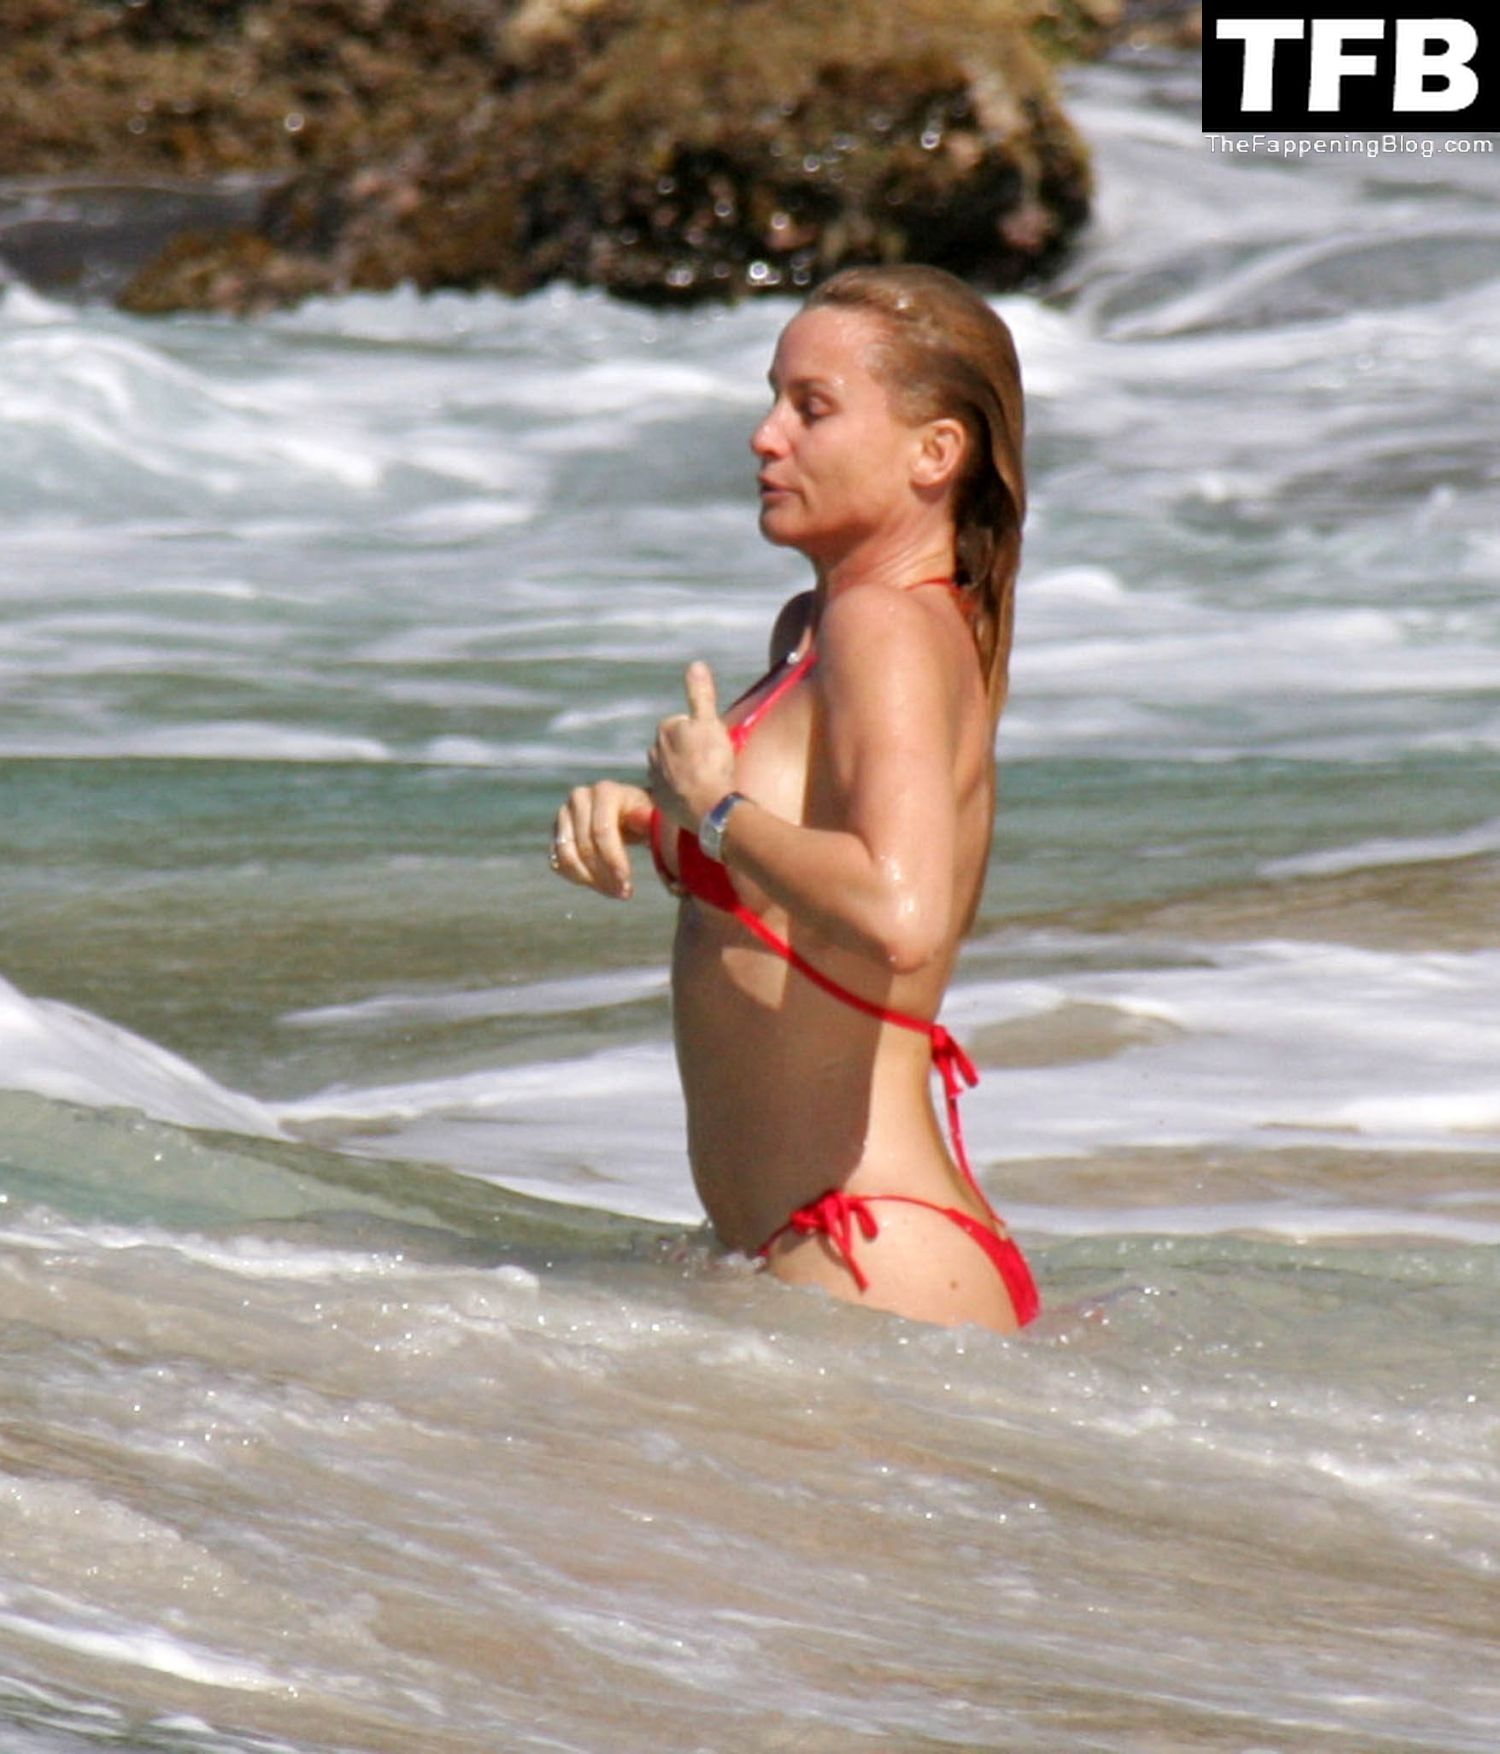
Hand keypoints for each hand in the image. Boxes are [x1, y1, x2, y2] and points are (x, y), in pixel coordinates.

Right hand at [550, 781, 652, 899]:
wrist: (630, 813)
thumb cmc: (645, 816)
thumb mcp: (652, 816)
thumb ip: (649, 818)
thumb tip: (641, 818)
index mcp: (605, 792)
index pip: (602, 831)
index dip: (613, 861)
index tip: (627, 885)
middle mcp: (580, 798)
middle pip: (584, 847)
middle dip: (604, 876)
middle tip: (624, 893)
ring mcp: (564, 814)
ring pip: (567, 856)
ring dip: (590, 880)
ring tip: (613, 891)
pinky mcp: (556, 832)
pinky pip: (558, 862)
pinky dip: (577, 878)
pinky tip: (600, 884)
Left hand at [648, 661, 735, 831]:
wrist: (709, 807)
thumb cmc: (712, 762)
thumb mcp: (710, 722)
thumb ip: (701, 694)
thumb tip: (696, 665)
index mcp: (665, 730)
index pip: (684, 724)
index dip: (701, 733)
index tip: (713, 746)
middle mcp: (654, 753)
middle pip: (677, 746)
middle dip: (690, 752)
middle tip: (711, 763)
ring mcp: (655, 778)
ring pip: (672, 768)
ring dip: (685, 772)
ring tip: (705, 782)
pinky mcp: (660, 801)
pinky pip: (671, 791)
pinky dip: (682, 792)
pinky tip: (697, 796)